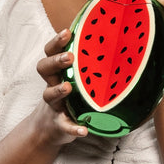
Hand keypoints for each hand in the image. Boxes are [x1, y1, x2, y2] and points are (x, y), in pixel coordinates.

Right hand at [34, 29, 88, 144]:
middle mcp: (51, 84)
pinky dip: (73, 128)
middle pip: (44, 68)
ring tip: (68, 88)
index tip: (67, 32)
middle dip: (56, 61)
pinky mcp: (59, 124)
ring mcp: (53, 104)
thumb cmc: (69, 96)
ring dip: (58, 90)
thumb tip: (119, 41)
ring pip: (48, 95)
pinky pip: (64, 126)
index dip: (56, 42)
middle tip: (70, 57)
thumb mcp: (75, 78)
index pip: (50, 51)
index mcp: (57, 71)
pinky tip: (84, 130)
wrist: (50, 128)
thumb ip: (88, 64)